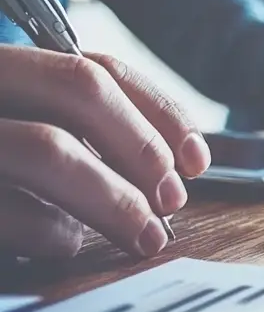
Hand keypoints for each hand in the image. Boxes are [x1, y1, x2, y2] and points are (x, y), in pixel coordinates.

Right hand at [0, 47, 210, 258]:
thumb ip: (79, 136)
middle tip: (172, 201)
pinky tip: (65, 243)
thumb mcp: (27, 132)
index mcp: (3, 70)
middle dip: (145, 148)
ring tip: (143, 237)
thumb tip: (164, 177)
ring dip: (116, 200)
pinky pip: (13, 209)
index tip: (196, 161)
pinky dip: (54, 232)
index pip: (95, 68)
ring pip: (50, 149)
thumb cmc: (4, 171)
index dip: (160, 112)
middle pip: (83, 89)